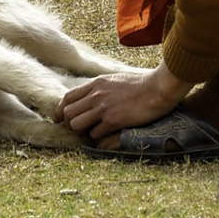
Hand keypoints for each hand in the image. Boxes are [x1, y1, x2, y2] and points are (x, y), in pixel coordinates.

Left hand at [56, 64, 191, 139]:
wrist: (158, 87)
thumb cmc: (141, 84)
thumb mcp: (115, 79)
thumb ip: (101, 88)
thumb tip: (91, 97)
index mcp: (96, 83)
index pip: (67, 97)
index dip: (60, 110)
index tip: (60, 119)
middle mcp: (96, 95)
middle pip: (67, 113)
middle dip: (70, 124)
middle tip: (80, 129)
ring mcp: (103, 108)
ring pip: (76, 125)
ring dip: (82, 132)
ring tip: (93, 132)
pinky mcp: (113, 120)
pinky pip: (94, 134)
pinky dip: (98, 138)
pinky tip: (108, 134)